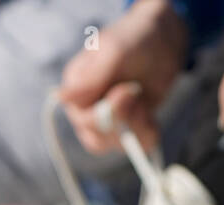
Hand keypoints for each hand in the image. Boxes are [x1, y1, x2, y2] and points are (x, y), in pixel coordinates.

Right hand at [58, 0, 188, 151]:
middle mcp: (87, 107)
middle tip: (136, 93)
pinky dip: (147, 135)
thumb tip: (60, 98)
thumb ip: (91, 77)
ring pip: (114, 145)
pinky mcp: (128, 127)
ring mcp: (108, 120)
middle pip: (96, 139)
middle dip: (123, 121)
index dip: (106, 113)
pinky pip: (135, 146)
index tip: (126, 90)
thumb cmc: (134, 39)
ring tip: (143, 100)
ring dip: (136, 128)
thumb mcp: (114, 52)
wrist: (163, 41)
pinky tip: (150, 115)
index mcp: (76, 88)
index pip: (81, 119)